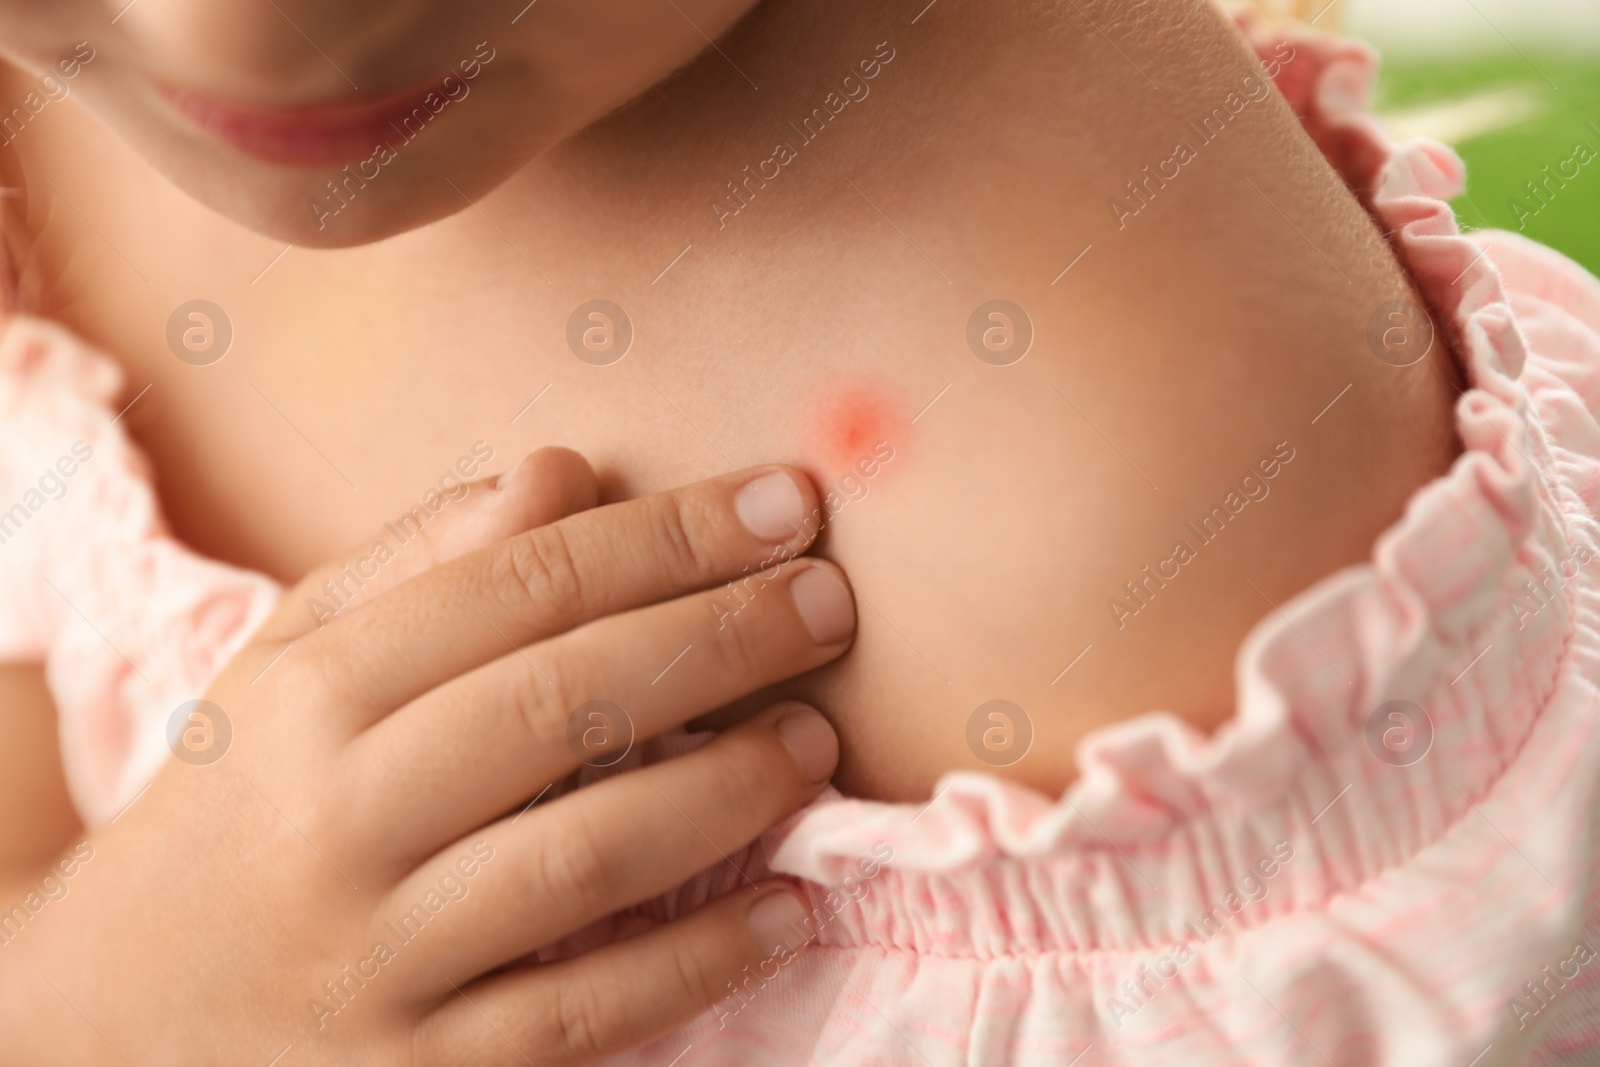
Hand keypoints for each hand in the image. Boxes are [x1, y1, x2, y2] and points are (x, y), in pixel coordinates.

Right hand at [4, 448, 852, 1065]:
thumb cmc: (236, 806)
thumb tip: (563, 472)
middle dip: (720, 639)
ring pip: (583, 857)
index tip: (788, 503)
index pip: (517, 586)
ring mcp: (379, 957)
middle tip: (832, 602)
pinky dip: (700, 960)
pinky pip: (584, 1013)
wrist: (109, 1016)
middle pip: (562, 705)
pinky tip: (790, 907)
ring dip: (724, 789)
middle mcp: (337, 820)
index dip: (669, 536)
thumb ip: (417, 562)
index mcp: (307, 696)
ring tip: (813, 741)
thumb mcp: (287, 664)